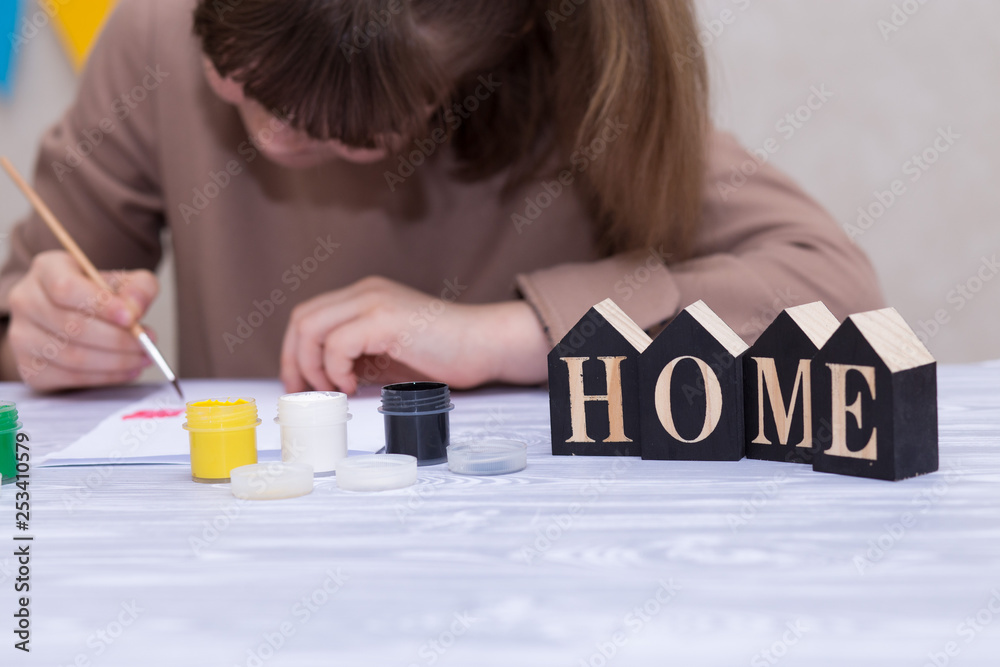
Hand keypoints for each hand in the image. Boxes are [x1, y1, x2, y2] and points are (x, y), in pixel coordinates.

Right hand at [4, 251, 158, 390]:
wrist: (72, 316)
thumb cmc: (97, 296)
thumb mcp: (123, 282)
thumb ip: (138, 288)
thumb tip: (135, 309)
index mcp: (47, 270)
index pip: (67, 288)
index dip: (101, 305)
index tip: (132, 319)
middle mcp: (26, 300)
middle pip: (73, 326)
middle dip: (119, 340)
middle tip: (148, 344)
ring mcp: (22, 336)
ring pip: (72, 356)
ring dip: (116, 362)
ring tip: (143, 358)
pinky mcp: (30, 367)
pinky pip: (70, 377)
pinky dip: (105, 377)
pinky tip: (127, 370)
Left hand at [280, 276, 549, 393]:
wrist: (484, 345)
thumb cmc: (443, 354)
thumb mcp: (389, 355)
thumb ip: (357, 358)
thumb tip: (321, 382)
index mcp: (365, 296)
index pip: (308, 316)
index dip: (294, 352)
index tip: (301, 386)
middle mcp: (365, 292)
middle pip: (302, 319)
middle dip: (295, 361)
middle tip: (307, 393)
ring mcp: (374, 301)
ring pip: (311, 328)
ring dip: (313, 367)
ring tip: (337, 390)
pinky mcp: (385, 319)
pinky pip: (337, 343)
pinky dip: (336, 369)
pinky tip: (355, 386)